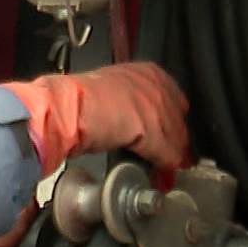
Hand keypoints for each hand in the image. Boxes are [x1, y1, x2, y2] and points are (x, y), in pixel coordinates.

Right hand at [1, 62, 190, 175]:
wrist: (68, 107)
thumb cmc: (79, 99)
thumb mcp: (111, 91)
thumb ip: (128, 102)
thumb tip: (130, 121)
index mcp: (148, 72)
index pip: (175, 99)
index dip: (172, 122)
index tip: (170, 135)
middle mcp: (158, 86)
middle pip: (178, 120)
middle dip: (176, 141)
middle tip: (171, 156)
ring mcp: (158, 108)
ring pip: (176, 138)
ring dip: (171, 157)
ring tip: (166, 170)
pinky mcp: (153, 131)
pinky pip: (167, 153)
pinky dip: (164, 166)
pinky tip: (160, 174)